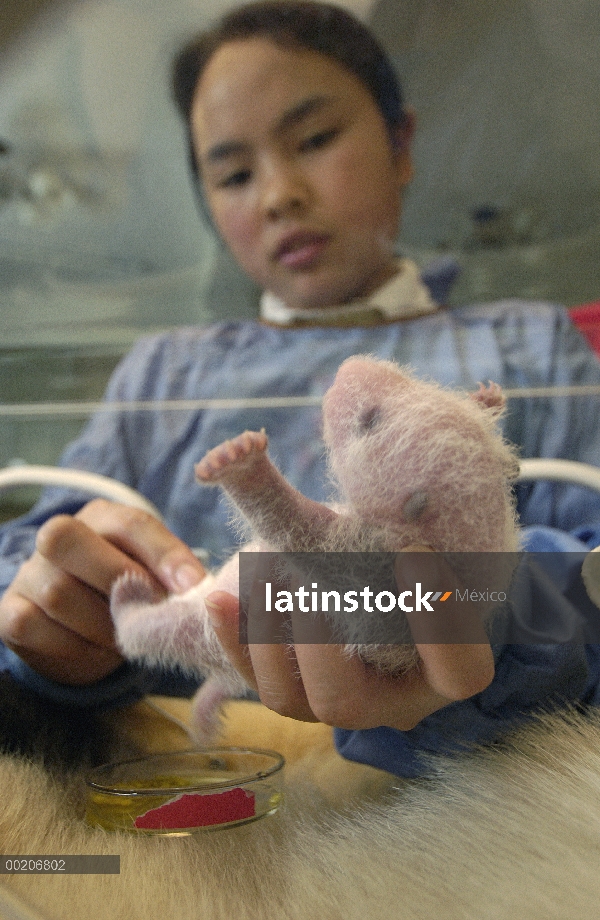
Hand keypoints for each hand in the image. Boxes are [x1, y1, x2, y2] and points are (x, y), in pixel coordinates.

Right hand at [0, 499, 205, 685]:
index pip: (130, 523)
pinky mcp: (10, 611)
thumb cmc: (128, 594)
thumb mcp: (155, 576)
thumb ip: (174, 575)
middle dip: (118, 583)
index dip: (163, 555)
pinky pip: (32, 624)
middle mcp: (57, 534)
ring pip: (57, 592)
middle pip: (69, 541)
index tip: (193, 587)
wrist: (85, 630)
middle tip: (148, 615)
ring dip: (100, 625)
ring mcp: (29, 572)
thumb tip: (198, 590)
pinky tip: (92, 649)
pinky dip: (70, 645)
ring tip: (123, 638)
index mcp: (103, 517)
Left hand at [204, 546, 494, 730]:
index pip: (460, 671)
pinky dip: (233, 638)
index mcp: (441, 669)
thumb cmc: (407, 563)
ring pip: (291, 701)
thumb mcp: (412, 546)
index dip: (439, 622)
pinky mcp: (290, 690)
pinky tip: (219, 597)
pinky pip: (254, 681)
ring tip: (260, 569)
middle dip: (316, 645)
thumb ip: (403, 528)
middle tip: (303, 586)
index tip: (413, 552)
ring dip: (265, 636)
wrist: (375, 585)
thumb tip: (403, 484)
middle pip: (348, 703)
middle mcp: (388, 698)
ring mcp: (334, 700)